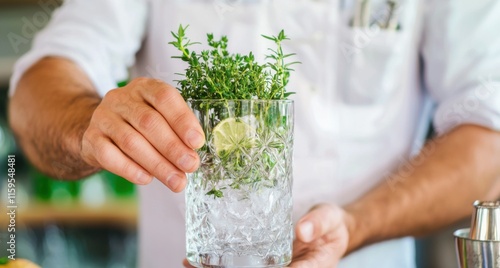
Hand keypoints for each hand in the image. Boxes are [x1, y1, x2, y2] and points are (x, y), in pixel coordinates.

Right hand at [80, 78, 204, 191]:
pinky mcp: (91, 138)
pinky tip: (147, 179)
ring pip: (131, 142)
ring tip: (176, 181)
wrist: (102, 130)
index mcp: (144, 87)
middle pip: (148, 122)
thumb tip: (193, 152)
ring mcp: (103, 117)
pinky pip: (109, 155)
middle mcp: (121, 99)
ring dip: (157, 164)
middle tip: (191, 166)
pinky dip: (130, 169)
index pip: (164, 97)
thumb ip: (177, 130)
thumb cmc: (140, 125)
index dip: (182, 120)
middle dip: (173, 147)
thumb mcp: (159, 117)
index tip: (197, 142)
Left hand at [182, 204, 350, 267]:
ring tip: (192, 264)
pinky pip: (244, 266)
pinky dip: (223, 264)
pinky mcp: (266, 262)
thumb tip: (303, 230)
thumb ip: (319, 223)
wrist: (330, 228)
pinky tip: (200, 259)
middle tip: (199, 267)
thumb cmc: (332, 225)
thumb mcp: (330, 219)